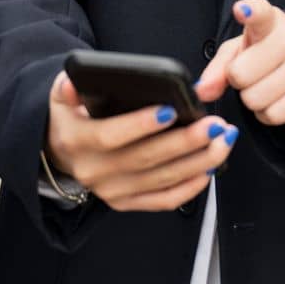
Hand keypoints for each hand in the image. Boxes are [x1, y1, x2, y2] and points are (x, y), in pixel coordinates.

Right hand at [42, 72, 236, 210]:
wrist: (61, 153)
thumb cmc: (72, 118)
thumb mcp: (61, 96)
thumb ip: (68, 86)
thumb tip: (73, 81)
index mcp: (77, 141)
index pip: (111, 135)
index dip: (141, 124)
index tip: (172, 110)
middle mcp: (94, 171)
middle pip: (146, 159)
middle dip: (185, 141)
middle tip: (214, 124)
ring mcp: (112, 191)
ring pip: (162, 180)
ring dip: (198, 161)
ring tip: (222, 140)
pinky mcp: (126, 203)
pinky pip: (164, 200)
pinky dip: (191, 186)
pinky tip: (210, 167)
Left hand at [196, 0, 284, 125]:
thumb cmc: (262, 53)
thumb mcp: (237, 51)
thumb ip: (216, 69)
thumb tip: (202, 91)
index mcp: (270, 20)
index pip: (260, 12)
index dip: (250, 12)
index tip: (241, 10)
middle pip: (240, 74)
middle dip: (237, 80)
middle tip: (249, 73)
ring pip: (255, 98)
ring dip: (251, 99)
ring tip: (262, 85)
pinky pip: (273, 115)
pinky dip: (265, 114)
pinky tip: (273, 99)